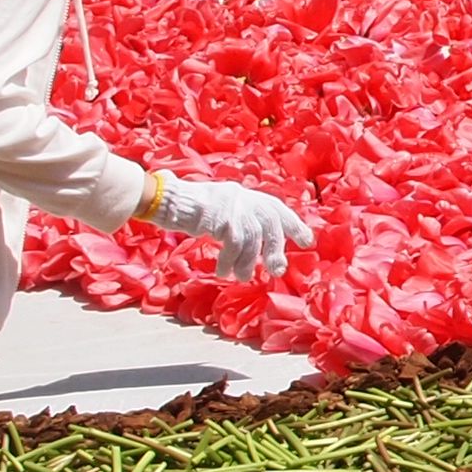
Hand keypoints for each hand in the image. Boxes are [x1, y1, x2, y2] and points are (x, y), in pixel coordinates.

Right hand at [150, 174, 312, 280]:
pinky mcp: (220, 217)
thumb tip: (255, 243)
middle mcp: (243, 196)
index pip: (276, 208)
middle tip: (277, 270)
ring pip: (252, 239)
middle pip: (270, 224)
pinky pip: (233, 244)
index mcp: (246, 194)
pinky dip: (230, 261)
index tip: (306, 240)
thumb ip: (238, 219)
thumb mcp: (219, 207)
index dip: (293, 224)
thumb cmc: (188, 207)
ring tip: (241, 277)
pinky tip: (224, 271)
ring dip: (247, 262)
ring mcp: (232, 206)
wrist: (164, 199)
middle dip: (275, 248)